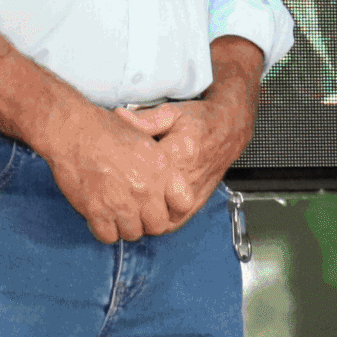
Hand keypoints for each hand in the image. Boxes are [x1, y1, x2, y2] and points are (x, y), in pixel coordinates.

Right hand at [35, 105, 177, 244]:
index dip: (173, 208)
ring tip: (116, 211)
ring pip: (133, 234)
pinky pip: (109, 237)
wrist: (72, 131)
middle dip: (147, 221)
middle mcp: (145, 188)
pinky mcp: (97, 211)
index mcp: (161, 168)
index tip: (161, 206)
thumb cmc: (106, 130)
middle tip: (135, 211)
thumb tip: (170, 183)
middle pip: (157, 225)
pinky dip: (105, 230)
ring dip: (125, 226)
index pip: (183, 204)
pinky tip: (101, 215)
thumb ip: (161, 165)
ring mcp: (122, 202)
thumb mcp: (146, 137)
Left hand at [119, 36, 261, 231]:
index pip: (143, 176)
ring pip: (161, 220)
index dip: (120, 179)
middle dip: (129, 206)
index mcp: (178, 155)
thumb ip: (145, 119)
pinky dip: (158, 223)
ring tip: (127, 211)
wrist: (228, 130)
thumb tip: (119, 117)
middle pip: (150, 204)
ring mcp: (193, 194)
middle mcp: (186, 179)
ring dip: (143, 219)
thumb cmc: (200, 120)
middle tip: (112, 199)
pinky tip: (146, 216)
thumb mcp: (172, 112)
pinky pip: (175, 222)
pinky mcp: (197, 203)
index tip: (108, 176)